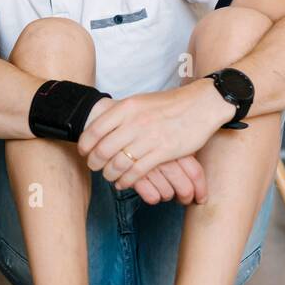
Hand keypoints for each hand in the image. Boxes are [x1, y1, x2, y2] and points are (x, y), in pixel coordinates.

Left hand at [77, 83, 228, 202]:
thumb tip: (99, 128)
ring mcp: (150, 137)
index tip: (83, 152)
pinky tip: (123, 183)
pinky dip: (126, 180)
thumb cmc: (168, 104)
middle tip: (94, 167)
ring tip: (108, 176)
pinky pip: (137, 172)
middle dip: (94, 163)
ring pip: (119, 163)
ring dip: (109, 174)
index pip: (95, 130)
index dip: (85, 145)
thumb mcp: (139, 101)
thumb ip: (120, 114)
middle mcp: (135, 122)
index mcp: (126, 107)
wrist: (200, 104)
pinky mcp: (164, 151)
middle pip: (103, 149)